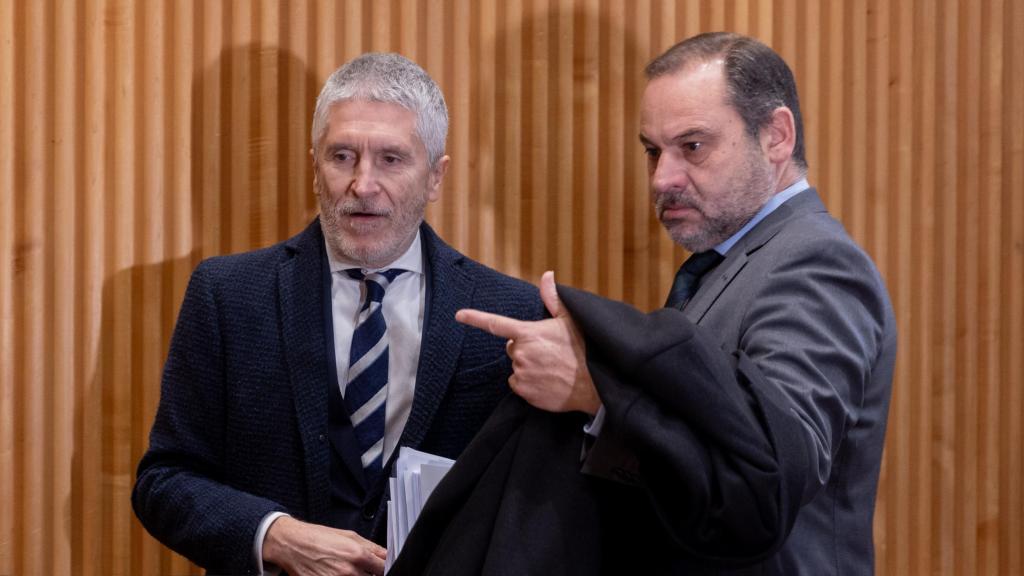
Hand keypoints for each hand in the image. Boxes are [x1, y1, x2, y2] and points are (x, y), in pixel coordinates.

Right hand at [263, 515, 386, 575]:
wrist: (293, 545)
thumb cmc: (318, 538)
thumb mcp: (349, 535)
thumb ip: (371, 547)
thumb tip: (386, 555)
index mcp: (358, 555)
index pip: (383, 569)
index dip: (384, 569)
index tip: (381, 569)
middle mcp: (349, 572)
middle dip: (370, 575)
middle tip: (364, 570)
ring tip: (348, 572)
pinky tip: (337, 574)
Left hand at [456, 271, 599, 414]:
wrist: (594, 383)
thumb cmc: (583, 349)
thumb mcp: (570, 320)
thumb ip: (552, 298)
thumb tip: (547, 275)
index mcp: (528, 333)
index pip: (495, 323)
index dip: (475, 318)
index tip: (459, 315)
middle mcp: (521, 353)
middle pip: (512, 347)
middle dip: (525, 348)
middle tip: (548, 352)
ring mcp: (521, 373)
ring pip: (516, 366)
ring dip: (528, 366)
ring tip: (551, 368)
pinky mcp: (525, 391)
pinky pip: (518, 384)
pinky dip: (529, 384)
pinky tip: (547, 381)